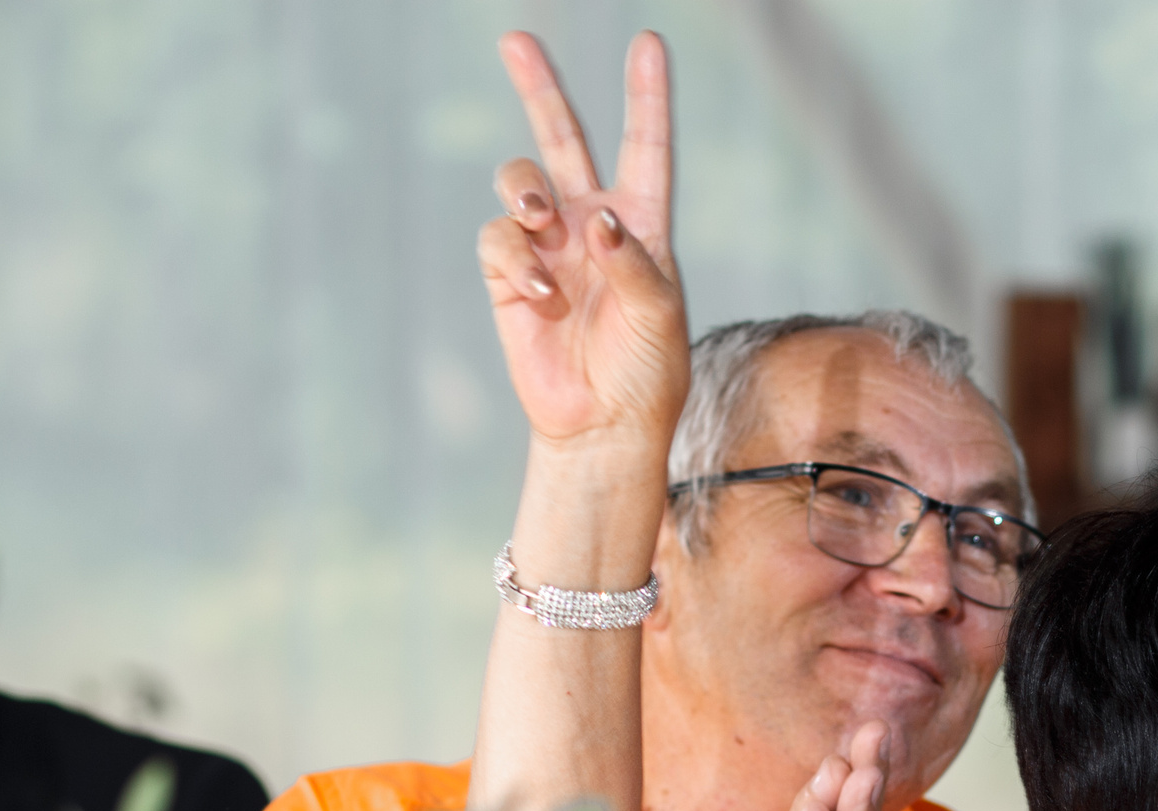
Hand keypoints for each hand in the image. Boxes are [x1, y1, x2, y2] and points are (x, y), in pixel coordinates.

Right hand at [478, 31, 687, 453]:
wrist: (603, 424)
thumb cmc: (647, 373)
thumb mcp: (658, 315)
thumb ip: (633, 263)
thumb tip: (594, 220)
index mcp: (642, 224)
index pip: (645, 146)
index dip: (646, 96)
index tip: (649, 44)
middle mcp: (591, 223)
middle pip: (564, 138)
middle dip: (540, 88)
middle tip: (515, 39)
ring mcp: (547, 245)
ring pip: (521, 181)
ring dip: (526, 191)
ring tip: (542, 223)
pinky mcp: (509, 274)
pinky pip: (499, 237)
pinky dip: (514, 256)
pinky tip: (538, 292)